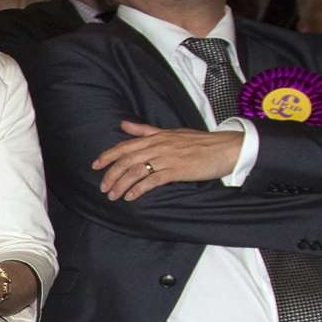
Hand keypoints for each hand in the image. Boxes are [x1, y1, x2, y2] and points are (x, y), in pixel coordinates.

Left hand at [92, 120, 242, 200]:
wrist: (226, 148)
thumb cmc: (199, 141)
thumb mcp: (170, 132)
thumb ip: (145, 130)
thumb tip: (123, 124)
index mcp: (156, 137)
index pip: (125, 145)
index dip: (108, 155)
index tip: (95, 165)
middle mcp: (159, 145)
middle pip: (127, 159)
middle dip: (111, 173)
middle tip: (102, 187)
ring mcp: (168, 158)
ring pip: (136, 170)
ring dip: (121, 184)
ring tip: (113, 196)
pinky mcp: (178, 170)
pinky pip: (153, 180)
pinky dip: (139, 188)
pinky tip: (130, 196)